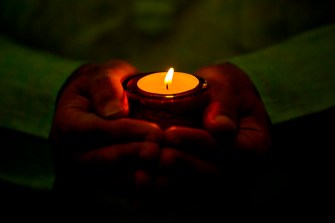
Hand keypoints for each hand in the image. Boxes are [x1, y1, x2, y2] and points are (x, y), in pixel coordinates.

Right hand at [49, 60, 163, 201]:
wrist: (96, 104)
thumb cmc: (101, 86)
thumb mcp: (100, 75)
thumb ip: (105, 86)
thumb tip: (114, 111)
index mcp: (67, 123)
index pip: (95, 129)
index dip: (125, 132)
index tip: (154, 132)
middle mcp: (71, 152)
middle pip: (101, 159)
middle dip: (133, 156)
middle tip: (159, 152)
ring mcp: (85, 169)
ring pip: (110, 179)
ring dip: (137, 179)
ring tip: (163, 174)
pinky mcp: (100, 180)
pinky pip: (119, 189)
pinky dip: (139, 190)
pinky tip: (161, 184)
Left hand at [148, 63, 271, 211]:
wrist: (220, 104)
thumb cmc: (224, 90)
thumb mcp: (228, 85)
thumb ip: (225, 104)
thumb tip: (219, 127)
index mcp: (256, 145)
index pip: (229, 148)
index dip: (198, 142)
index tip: (171, 132)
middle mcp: (243, 169)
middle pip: (212, 174)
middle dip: (181, 164)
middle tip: (155, 154)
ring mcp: (224, 182)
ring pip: (196, 190)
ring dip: (169, 186)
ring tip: (143, 175)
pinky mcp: (204, 188)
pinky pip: (185, 198)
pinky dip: (163, 198)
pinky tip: (140, 193)